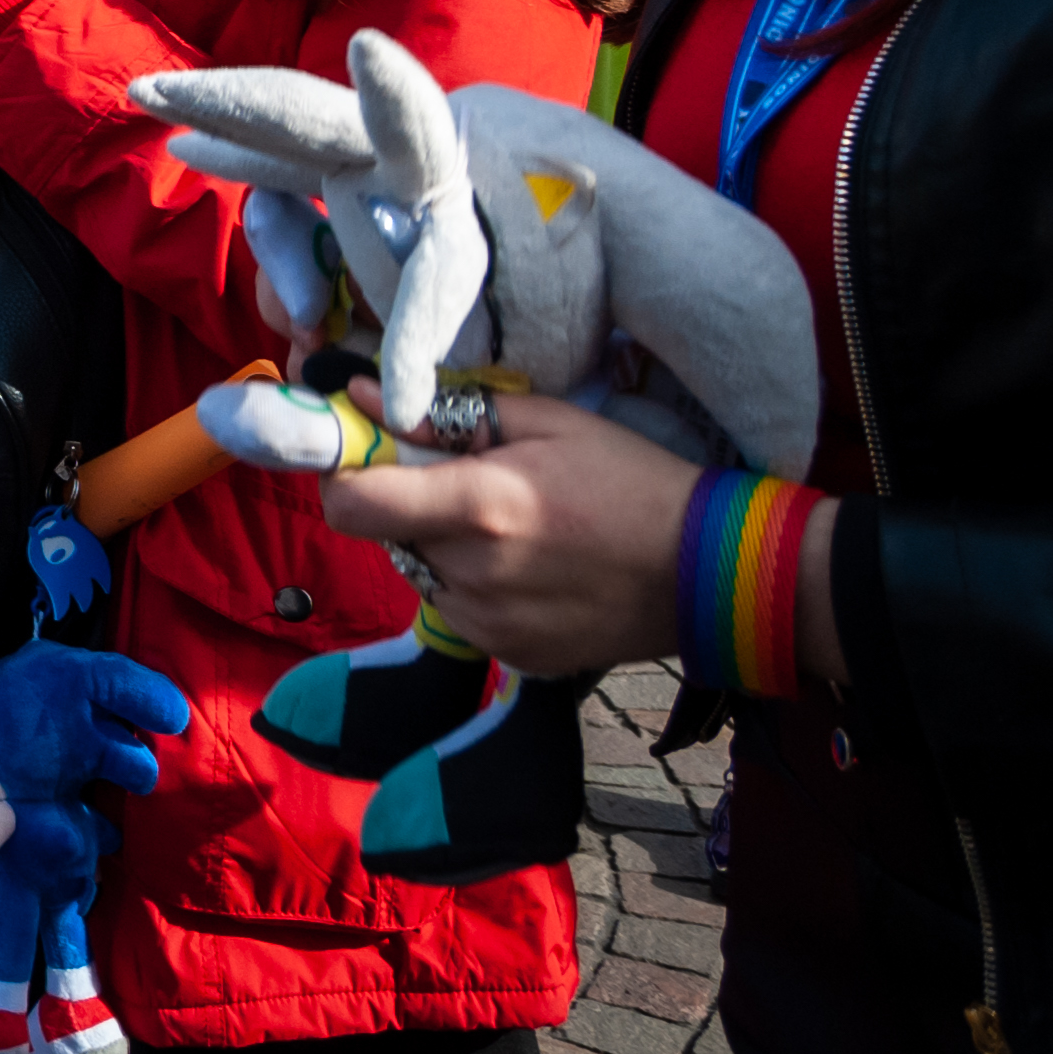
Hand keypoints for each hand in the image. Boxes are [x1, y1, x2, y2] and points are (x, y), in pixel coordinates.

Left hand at [317, 390, 742, 677]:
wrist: (711, 573)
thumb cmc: (632, 481)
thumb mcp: (547, 423)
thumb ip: (445, 414)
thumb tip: (362, 397)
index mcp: (478, 506)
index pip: (351, 503)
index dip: (341, 475)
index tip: (362, 455)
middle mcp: (473, 573)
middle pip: (387, 534)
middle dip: (406, 505)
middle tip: (465, 485)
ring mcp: (490, 624)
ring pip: (422, 573)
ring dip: (441, 547)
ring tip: (512, 529)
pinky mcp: (511, 656)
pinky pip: (459, 610)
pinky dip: (475, 586)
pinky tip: (532, 569)